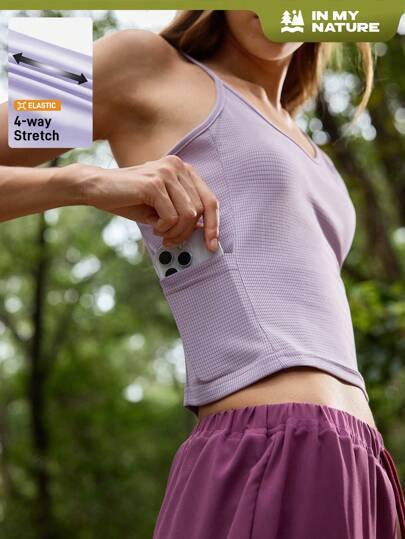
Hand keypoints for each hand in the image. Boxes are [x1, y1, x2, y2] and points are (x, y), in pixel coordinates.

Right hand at [77, 155, 219, 251]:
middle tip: (171, 242)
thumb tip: (204, 233)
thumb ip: (182, 213)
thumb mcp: (161, 206)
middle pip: (200, 210)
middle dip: (187, 232)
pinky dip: (163, 228)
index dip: (214, 224)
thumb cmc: (129, 199)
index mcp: (182, 170)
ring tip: (160, 234)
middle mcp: (177, 166)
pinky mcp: (154, 184)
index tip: (212, 244)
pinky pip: (171, 216)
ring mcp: (166, 172)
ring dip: (175, 232)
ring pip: (189, 215)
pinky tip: (153, 227)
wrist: (96, 188)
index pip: (209, 199)